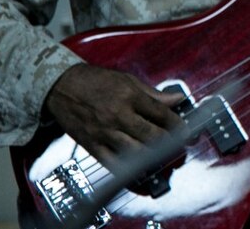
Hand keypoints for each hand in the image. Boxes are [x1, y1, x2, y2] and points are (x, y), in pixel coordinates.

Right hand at [44, 63, 186, 169]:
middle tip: (181, 146)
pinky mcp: (92, 146)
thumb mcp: (127, 80)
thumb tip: (177, 98)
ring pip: (135, 152)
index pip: (161, 114)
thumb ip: (153, 93)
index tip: (187, 130)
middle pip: (151, 135)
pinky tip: (139, 169)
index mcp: (129, 96)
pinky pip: (113, 164)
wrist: (61, 86)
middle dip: (170, 142)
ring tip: (163, 157)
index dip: (178, 124)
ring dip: (153, 157)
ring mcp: (104, 133)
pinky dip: (128, 170)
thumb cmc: (95, 81)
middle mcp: (117, 115)